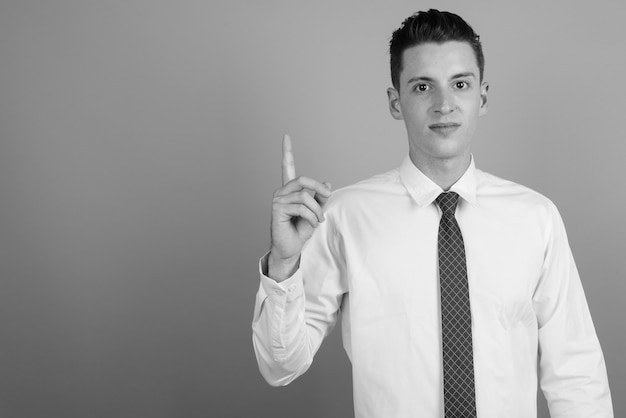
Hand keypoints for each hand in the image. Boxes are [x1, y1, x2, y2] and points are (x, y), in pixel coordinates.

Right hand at [268, 134, 331, 280]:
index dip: (287, 151)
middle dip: (319, 189)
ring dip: (317, 209)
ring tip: (318, 220)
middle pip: (303, 180)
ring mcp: (278, 200)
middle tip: (326, 200)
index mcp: (290, 190)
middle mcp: (282, 192)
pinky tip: (312, 223)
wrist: (291, 248)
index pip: (287, 167)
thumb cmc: (301, 230)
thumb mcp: (315, 211)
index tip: (286, 136)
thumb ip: (320, 198)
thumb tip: (327, 184)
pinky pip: (301, 207)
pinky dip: (311, 216)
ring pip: (305, 196)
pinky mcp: (277, 209)